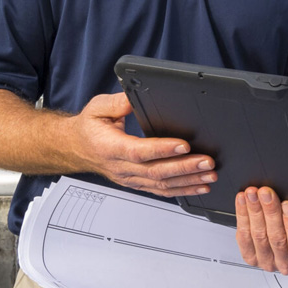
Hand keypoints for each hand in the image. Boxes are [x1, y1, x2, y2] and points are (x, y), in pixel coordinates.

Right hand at [71, 93, 215, 195]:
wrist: (78, 147)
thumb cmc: (89, 128)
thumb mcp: (98, 107)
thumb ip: (117, 103)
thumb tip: (134, 97)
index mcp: (111, 147)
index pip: (139, 151)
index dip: (162, 149)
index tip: (184, 145)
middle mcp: (121, 167)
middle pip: (156, 171)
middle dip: (185, 167)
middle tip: (207, 162)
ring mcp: (130, 178)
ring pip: (162, 184)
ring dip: (188, 181)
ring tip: (209, 176)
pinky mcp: (138, 183)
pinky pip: (161, 190)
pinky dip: (182, 190)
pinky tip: (199, 187)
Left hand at [235, 190, 287, 275]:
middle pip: (276, 239)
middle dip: (269, 213)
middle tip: (266, 192)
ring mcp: (269, 262)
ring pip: (258, 237)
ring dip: (253, 212)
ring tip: (253, 193)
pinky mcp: (253, 256)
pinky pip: (244, 239)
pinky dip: (242, 218)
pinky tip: (243, 202)